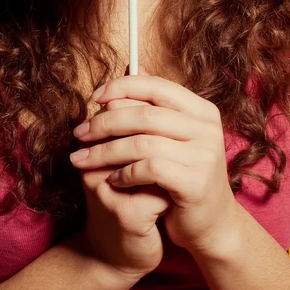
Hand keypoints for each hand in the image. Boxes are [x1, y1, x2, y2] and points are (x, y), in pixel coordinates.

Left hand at [71, 75, 238, 260]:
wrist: (211, 224)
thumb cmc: (184, 175)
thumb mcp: (173, 135)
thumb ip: (155, 104)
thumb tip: (135, 65)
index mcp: (201, 110)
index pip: (156, 86)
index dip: (121, 87)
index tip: (94, 98)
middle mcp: (207, 128)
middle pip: (144, 114)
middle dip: (104, 122)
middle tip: (79, 133)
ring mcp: (205, 155)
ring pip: (142, 142)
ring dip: (106, 151)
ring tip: (83, 160)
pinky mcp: (196, 182)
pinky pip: (149, 169)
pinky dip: (124, 173)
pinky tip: (113, 180)